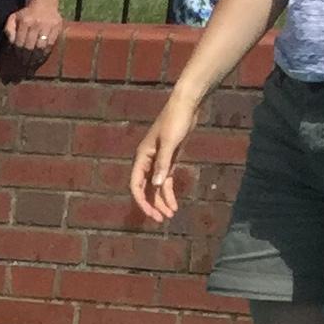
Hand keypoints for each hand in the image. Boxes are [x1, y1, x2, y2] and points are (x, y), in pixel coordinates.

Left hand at [3, 0, 63, 61]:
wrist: (44, 2)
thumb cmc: (26, 13)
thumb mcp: (14, 18)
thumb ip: (9, 30)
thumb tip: (10, 43)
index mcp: (25, 21)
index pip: (20, 43)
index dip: (18, 54)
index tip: (17, 61)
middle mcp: (37, 23)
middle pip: (30, 47)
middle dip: (26, 59)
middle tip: (24, 67)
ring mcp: (48, 26)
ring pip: (41, 47)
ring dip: (35, 59)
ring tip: (31, 67)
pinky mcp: (57, 27)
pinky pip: (51, 44)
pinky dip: (45, 54)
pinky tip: (40, 60)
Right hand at [130, 94, 197, 224]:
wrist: (187, 104)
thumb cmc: (176, 120)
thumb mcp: (170, 143)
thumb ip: (163, 164)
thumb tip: (156, 186)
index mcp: (142, 157)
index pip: (136, 185)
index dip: (142, 201)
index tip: (151, 213)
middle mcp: (147, 162)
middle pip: (146, 189)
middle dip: (153, 205)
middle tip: (162, 219)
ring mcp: (158, 161)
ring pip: (156, 187)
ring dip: (162, 202)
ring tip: (171, 215)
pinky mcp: (169, 159)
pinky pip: (166, 180)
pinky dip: (169, 192)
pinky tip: (174, 203)